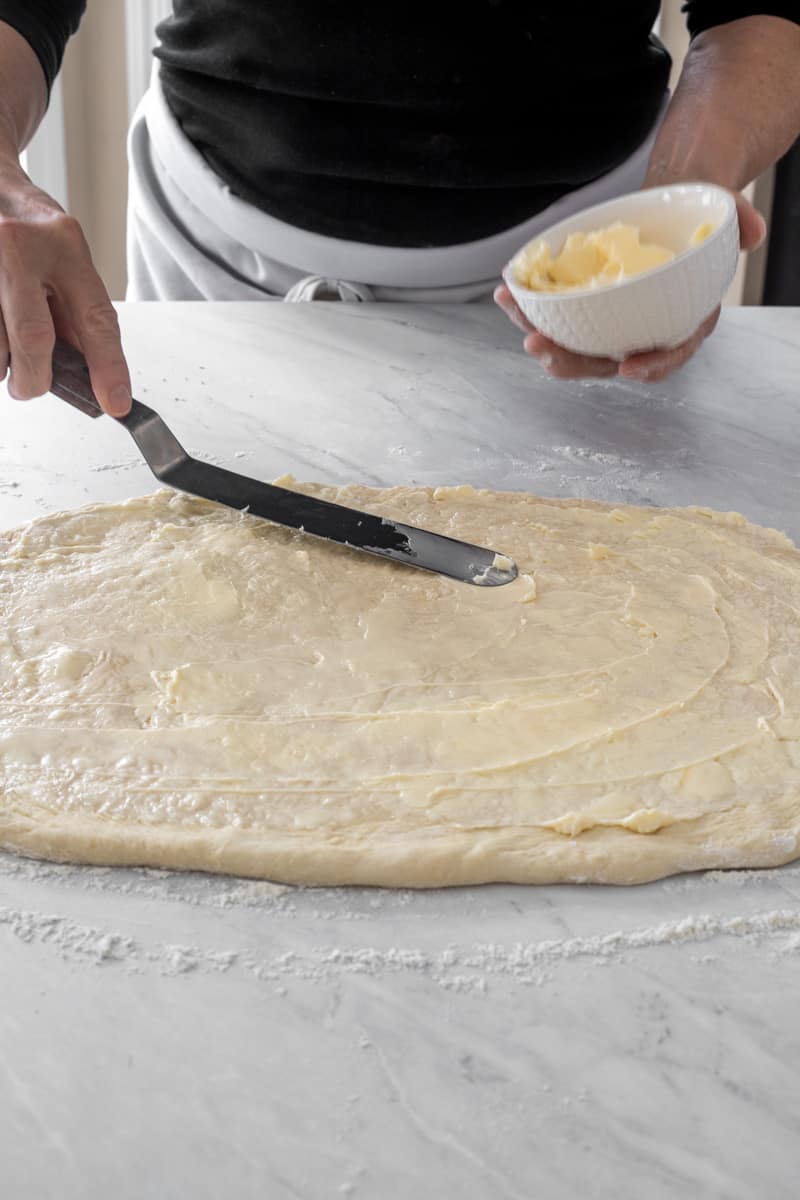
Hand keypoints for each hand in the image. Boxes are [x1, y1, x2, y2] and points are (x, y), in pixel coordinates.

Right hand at [0, 154, 130, 413]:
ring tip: (8, 346)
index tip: (115, 403)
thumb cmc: (31, 232)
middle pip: (33, 338)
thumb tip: (90, 377)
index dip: (107, 367)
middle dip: (36, 378)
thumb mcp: (67, 261)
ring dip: (4, 364)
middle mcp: (19, 244)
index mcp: (63, 243)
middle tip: (32, 387)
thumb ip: (77, 315)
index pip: (94, 317)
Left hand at [494, 191, 765, 382]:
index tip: (630, 368)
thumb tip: (751, 229)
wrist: (671, 202)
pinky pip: (555, 314)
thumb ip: (740, 219)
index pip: (668, 354)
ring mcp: (608, 322)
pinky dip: (530, 308)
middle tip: (542, 349)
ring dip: (543, 341)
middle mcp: (641, 330)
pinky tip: (507, 294)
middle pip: (605, 361)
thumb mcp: (726, 210)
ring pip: (573, 344)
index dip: (651, 366)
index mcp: (680, 321)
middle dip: (571, 363)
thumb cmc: (698, 213)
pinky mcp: (582, 305)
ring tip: (519, 326)